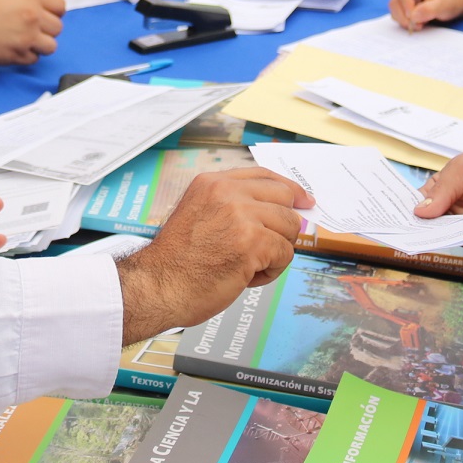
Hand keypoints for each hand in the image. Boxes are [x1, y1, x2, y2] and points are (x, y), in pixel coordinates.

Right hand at [0, 0, 64, 64]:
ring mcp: (26, 37)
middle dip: (45, 29)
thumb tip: (45, 8)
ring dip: (40, 45)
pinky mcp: (17, 55)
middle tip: (29, 28)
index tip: (44, 15)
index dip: (53, 12)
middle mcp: (32, 16)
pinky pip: (34, 59)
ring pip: (51, 46)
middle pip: (58, 28)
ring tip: (23, 40)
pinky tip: (12, 47)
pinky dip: (26, 56)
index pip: (61, 6)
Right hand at [115, 168, 311, 342]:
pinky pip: (285, 254)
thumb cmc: (177, 262)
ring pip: (290, 227)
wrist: (158, 287)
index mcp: (212, 182)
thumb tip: (280, 211)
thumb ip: (233, 206)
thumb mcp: (199, 214)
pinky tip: (246, 276)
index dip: (289, 188)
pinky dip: (271, 271)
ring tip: (247, 265)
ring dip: (275, 251)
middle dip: (284, 226)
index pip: (264, 175)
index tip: (305, 200)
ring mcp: (241, 215)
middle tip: (268, 248)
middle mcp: (227, 192)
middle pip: (285, 198)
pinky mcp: (252, 242)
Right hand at [390, 0, 462, 29]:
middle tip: (418, 25)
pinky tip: (419, 23)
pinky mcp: (405, 8)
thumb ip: (429, 9)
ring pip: (395, 10)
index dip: (405, 3)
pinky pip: (398, 16)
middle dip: (404, 16)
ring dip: (405, 21)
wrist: (455, 4)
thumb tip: (413, 16)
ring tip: (421, 24)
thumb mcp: (443, 4)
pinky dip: (406, 23)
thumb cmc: (451, 0)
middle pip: (395, 1)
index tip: (413, 17)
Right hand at [413, 138, 462, 241]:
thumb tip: (418, 213)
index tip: (406, 226)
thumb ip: (441, 192)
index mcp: (445, 196)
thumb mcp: (460, 170)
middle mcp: (460, 214)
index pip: (423, 213)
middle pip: (443, 232)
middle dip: (447, 227)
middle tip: (453, 218)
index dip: (415, 220)